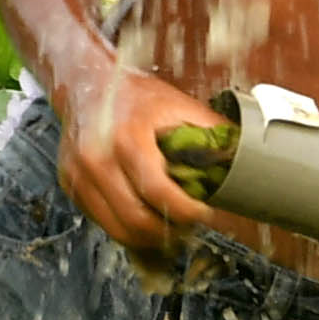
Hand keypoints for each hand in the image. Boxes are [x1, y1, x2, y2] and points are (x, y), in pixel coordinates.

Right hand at [55, 65, 222, 258]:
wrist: (86, 82)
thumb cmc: (136, 95)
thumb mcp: (178, 105)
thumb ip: (210, 132)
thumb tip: (247, 158)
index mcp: (127, 138)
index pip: (158, 193)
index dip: (187, 212)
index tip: (205, 212)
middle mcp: (96, 159)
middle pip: (136, 221)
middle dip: (170, 232)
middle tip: (190, 225)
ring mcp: (78, 175)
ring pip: (119, 231)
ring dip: (149, 237)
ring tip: (170, 226)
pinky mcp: (70, 186)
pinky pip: (104, 223)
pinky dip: (128, 227)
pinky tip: (146, 215)